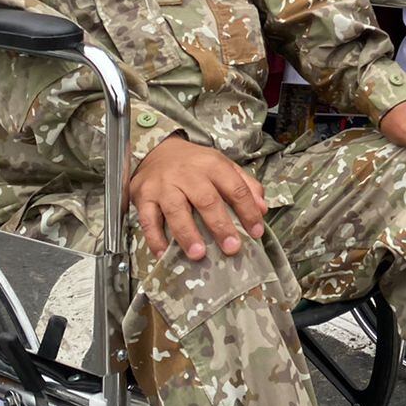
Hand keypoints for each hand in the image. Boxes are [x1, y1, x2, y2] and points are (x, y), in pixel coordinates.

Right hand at [130, 136, 267, 261]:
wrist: (157, 151)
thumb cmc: (195, 164)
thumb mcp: (223, 166)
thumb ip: (245, 185)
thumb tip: (262, 209)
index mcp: (212, 165)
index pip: (235, 188)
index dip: (248, 210)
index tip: (256, 232)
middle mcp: (188, 174)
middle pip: (206, 200)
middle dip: (220, 225)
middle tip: (232, 248)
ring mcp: (163, 186)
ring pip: (176, 210)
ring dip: (187, 234)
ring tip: (198, 254)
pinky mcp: (143, 196)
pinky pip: (148, 220)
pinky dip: (155, 239)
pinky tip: (164, 254)